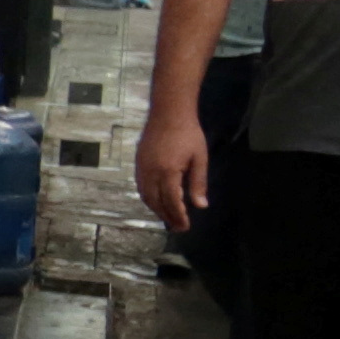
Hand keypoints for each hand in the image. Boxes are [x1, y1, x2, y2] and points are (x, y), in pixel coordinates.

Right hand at [136, 105, 209, 228]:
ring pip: (146, 196)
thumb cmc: (188, 133)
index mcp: (168, 172)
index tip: (185, 227)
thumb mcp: (199, 158)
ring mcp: (142, 168)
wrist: (168, 111)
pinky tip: (157, 201)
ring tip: (168, 217)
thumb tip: (200, 206)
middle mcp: (151, 173)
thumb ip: (198, 183)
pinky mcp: (138, 163)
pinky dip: (149, 198)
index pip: (171, 202)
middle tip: (177, 227)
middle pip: (156, 203)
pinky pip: (141, 187)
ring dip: (156, 209)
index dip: (178, 216)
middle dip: (167, 217)